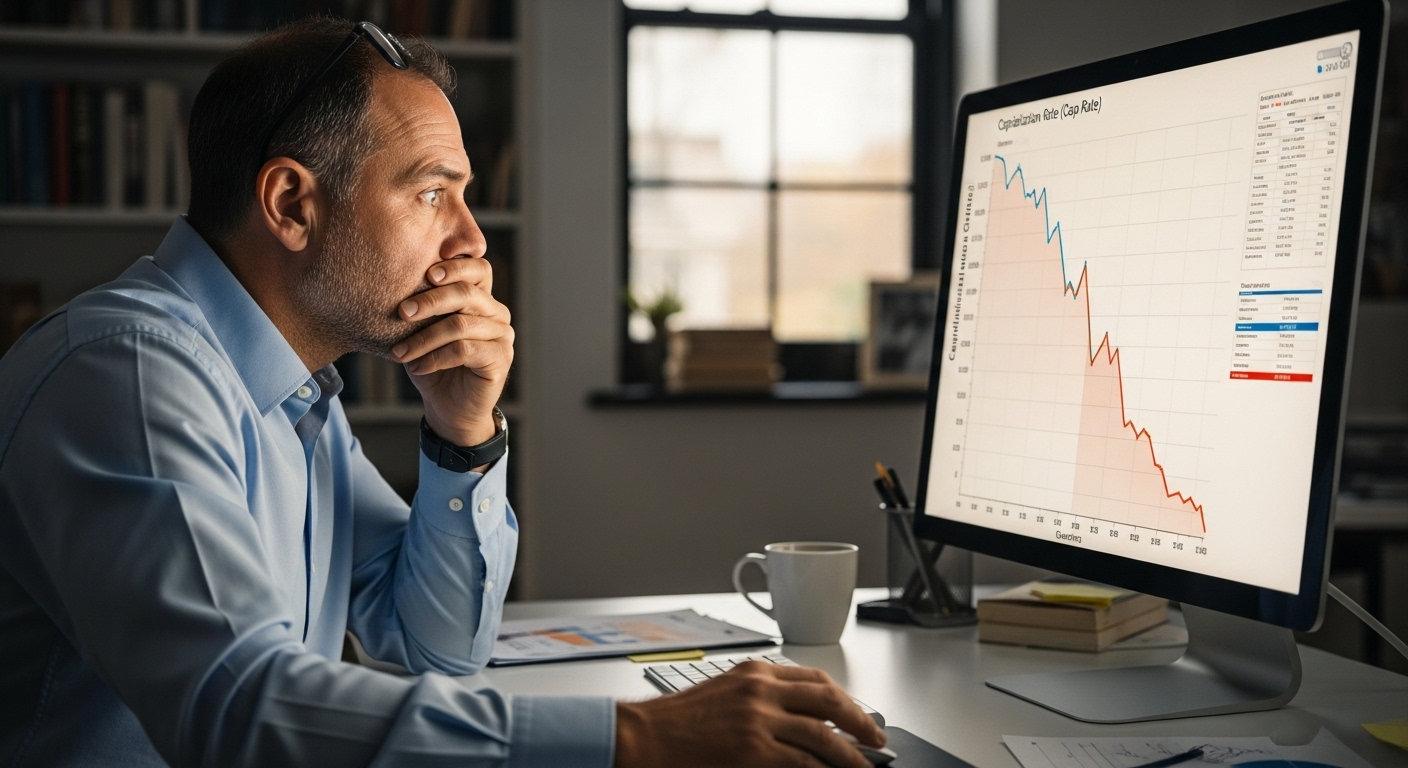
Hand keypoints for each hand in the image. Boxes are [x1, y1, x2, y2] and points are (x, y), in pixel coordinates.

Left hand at [391, 256, 512, 447]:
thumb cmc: (433, 364)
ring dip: (424, 338)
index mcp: (481, 298)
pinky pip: (464, 350)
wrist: (449, 408)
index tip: (427, 272)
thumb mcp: (422, 331)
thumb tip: (394, 282)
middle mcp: (496, 313)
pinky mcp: (501, 358)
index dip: (457, 264)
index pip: (478, 268)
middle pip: (467, 293)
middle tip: (402, 312)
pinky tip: (417, 367)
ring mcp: (502, 335)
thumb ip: (421, 307)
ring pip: (461, 324)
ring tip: (400, 352)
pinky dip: (435, 358)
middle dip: (430, 301)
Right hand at [613, 661, 885, 767]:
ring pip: (824, 734)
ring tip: (865, 766)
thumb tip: (796, 721)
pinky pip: (804, 762)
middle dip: (860, 720)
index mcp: (755, 672)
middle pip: (829, 699)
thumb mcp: (723, 695)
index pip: (814, 679)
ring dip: (851, 753)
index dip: (842, 698)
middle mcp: (762, 689)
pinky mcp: (755, 750)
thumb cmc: (674, 722)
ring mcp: (760, 719)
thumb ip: (760, 701)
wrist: (642, 737)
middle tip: (876, 738)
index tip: (856, 712)